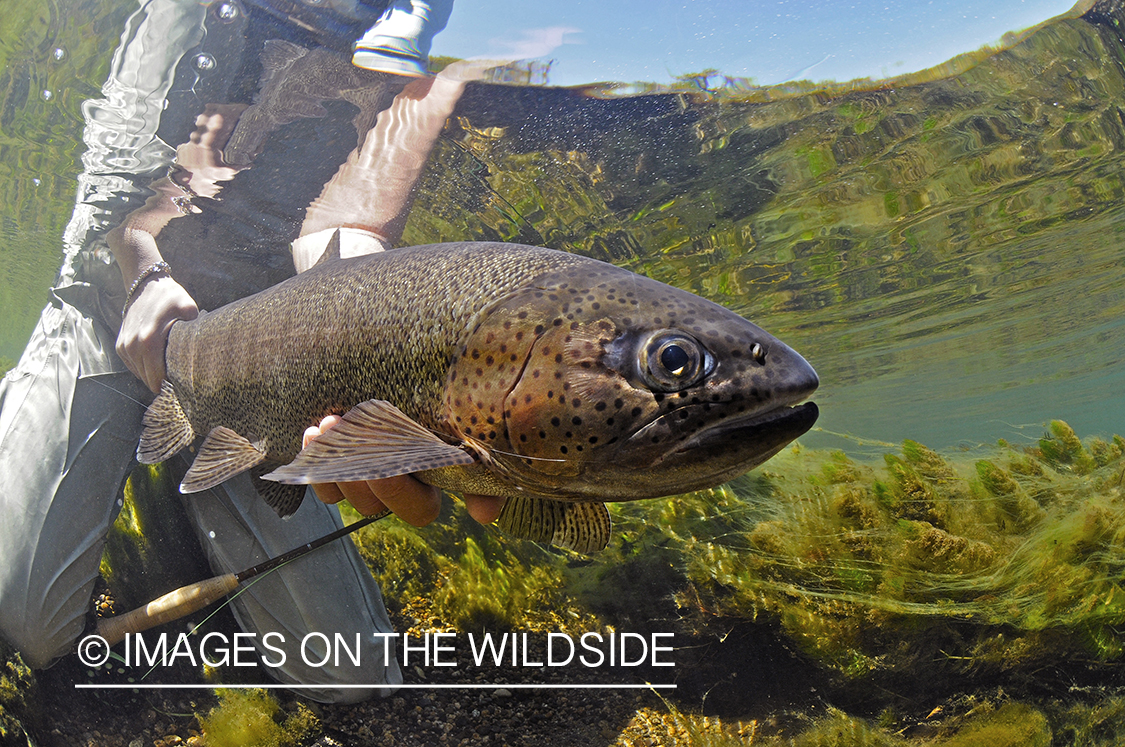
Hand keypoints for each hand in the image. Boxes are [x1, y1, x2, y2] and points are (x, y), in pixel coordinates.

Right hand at [117, 274, 198, 392]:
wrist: (145, 286)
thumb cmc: (170, 298)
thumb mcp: (188, 309)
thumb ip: (194, 330)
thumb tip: (203, 349)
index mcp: (149, 341)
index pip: (157, 378)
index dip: (170, 384)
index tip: (182, 383)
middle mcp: (132, 346)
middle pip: (148, 379)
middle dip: (162, 381)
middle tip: (178, 375)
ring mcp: (124, 346)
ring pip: (139, 374)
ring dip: (152, 374)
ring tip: (167, 365)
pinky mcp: (119, 346)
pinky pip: (133, 366)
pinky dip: (143, 366)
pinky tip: (156, 359)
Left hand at [303, 415, 506, 524]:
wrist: (417, 370)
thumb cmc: (453, 403)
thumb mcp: (473, 431)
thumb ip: (480, 466)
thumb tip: (482, 515)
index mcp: (433, 485)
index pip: (418, 509)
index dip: (398, 493)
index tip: (385, 467)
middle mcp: (398, 487)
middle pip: (372, 504)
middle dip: (355, 472)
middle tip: (348, 431)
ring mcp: (367, 476)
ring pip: (344, 492)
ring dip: (332, 462)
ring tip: (330, 424)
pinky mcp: (341, 462)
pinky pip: (322, 480)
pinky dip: (314, 459)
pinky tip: (313, 433)